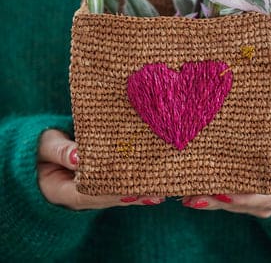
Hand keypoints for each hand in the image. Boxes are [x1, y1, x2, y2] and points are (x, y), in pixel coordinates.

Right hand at [37, 129, 164, 209]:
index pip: (90, 193)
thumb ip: (61, 151)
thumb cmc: (41, 148)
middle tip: (155, 190)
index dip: (111, 190)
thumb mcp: (47, 146)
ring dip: (137, 192)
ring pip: (115, 195)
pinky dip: (134, 184)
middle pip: (108, 197)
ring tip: (160, 190)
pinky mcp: (98, 184)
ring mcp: (89, 192)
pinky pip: (117, 186)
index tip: (131, 189)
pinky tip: (153, 184)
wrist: (37, 153)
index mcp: (62, 191)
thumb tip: (78, 156)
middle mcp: (79, 196)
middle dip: (131, 193)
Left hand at [182, 117, 270, 217]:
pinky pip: (231, 203)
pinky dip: (213, 198)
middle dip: (220, 201)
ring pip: (236, 207)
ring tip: (188, 197)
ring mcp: (265, 203)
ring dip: (212, 202)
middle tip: (194, 198)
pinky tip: (193, 195)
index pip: (268, 194)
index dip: (244, 196)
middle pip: (248, 204)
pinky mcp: (250, 202)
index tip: (222, 193)